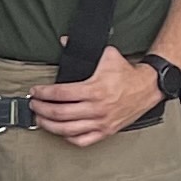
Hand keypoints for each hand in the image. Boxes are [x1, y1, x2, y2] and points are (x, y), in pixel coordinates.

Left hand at [26, 52, 162, 148]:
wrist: (148, 87)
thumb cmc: (126, 73)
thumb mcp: (107, 55)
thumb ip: (84, 49)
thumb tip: (64, 40)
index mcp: (95, 90)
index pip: (61, 94)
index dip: (43, 93)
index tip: (35, 92)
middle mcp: (97, 108)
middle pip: (60, 113)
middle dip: (41, 109)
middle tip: (33, 105)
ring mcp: (101, 122)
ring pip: (67, 130)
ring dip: (49, 125)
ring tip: (40, 119)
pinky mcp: (106, 131)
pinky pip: (82, 140)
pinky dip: (67, 138)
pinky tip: (60, 131)